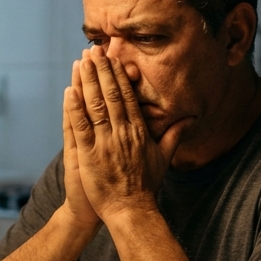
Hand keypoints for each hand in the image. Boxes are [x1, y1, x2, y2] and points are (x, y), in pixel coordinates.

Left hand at [65, 46, 187, 223]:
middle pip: (111, 95)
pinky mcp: (90, 154)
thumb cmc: (146, 186)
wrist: (131, 210)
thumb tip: (191, 119)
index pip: (127, 96)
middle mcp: (123, 133)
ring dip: (87, 81)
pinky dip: (74, 107)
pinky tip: (70, 90)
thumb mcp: (164, 158)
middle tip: (94, 50)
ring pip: (95, 105)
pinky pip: (81, 126)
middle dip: (102, 70)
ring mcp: (105, 143)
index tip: (112, 58)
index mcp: (138, 131)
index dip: (118, 75)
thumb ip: (175, 135)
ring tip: (81, 62)